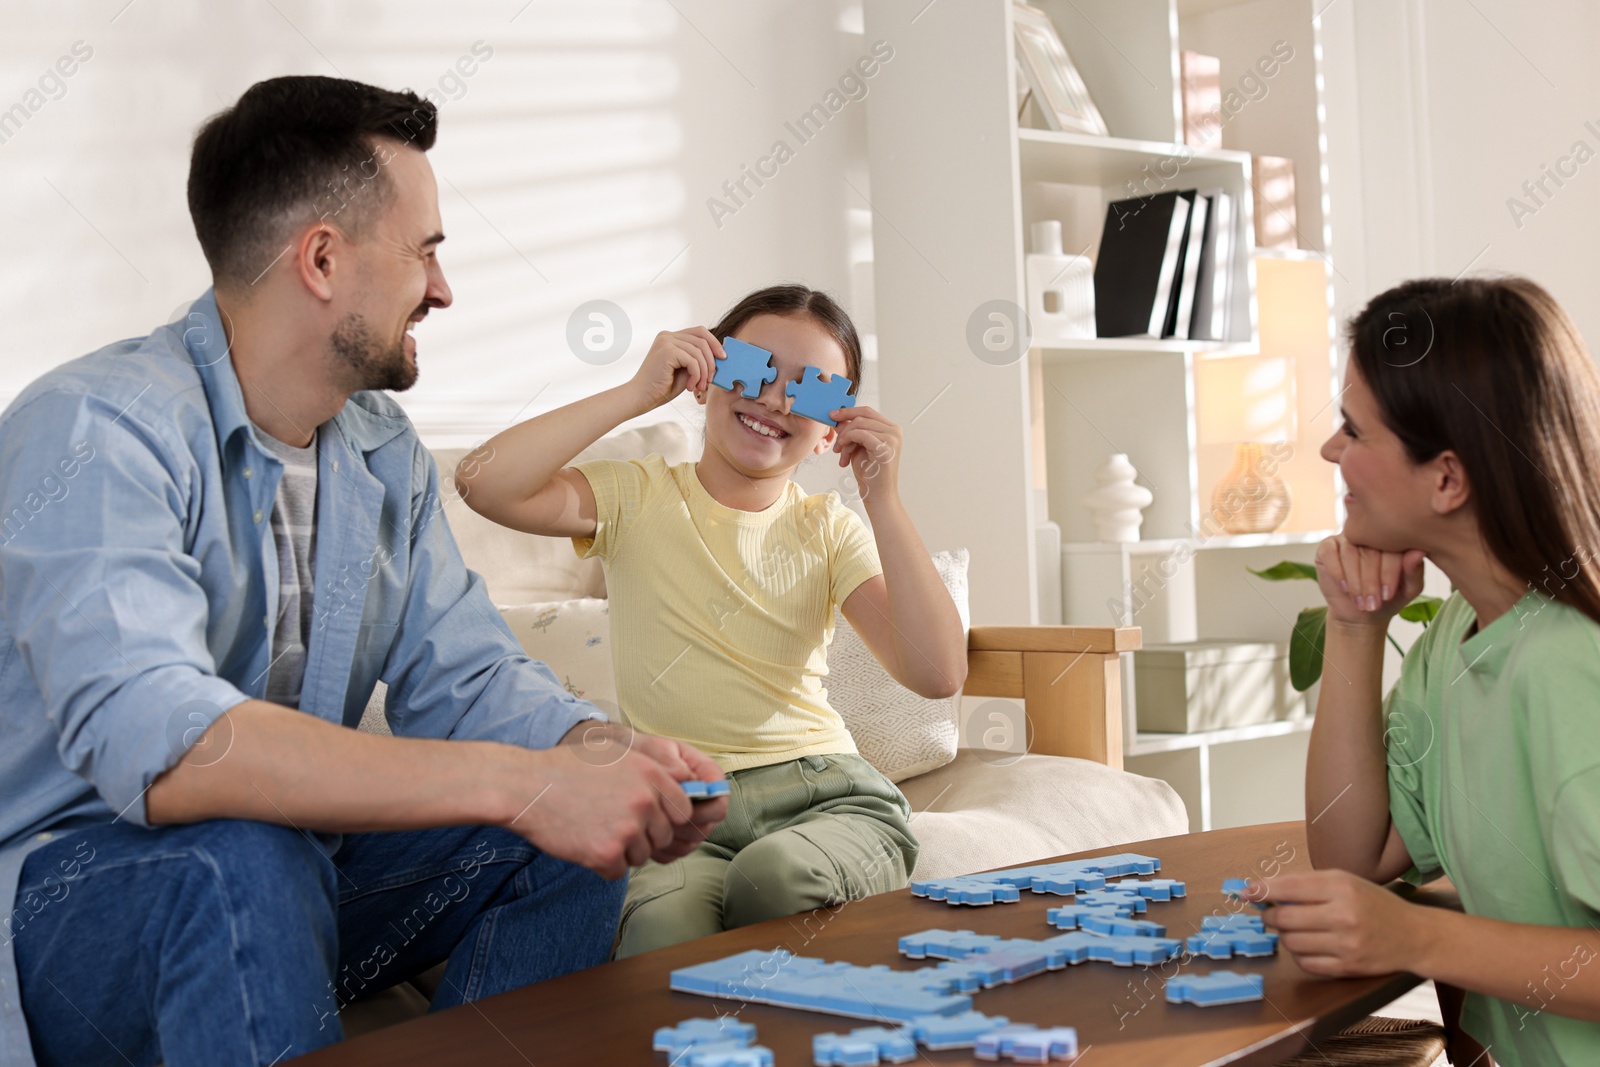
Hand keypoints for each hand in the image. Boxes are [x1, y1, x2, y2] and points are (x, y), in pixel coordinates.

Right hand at [555, 721, 727, 864]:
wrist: (526, 786)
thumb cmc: (568, 767)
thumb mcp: (617, 753)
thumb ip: (654, 767)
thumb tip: (685, 780)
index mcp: (652, 775)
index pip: (684, 810)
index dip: (668, 817)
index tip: (650, 818)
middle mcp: (645, 802)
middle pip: (664, 836)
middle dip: (644, 836)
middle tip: (613, 824)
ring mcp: (627, 829)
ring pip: (641, 856)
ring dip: (622, 851)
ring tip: (595, 829)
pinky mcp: (607, 853)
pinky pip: (618, 871)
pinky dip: (602, 865)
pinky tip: (584, 843)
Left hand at [604, 726, 729, 861]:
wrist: (617, 765)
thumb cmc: (640, 752)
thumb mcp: (653, 749)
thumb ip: (669, 762)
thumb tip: (686, 779)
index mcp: (704, 772)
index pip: (720, 794)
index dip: (707, 804)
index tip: (681, 804)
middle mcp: (703, 798)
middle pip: (709, 823)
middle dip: (685, 825)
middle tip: (659, 819)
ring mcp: (691, 819)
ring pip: (694, 841)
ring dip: (672, 839)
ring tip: (648, 826)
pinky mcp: (676, 835)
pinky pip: (677, 852)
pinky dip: (662, 849)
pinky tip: (644, 836)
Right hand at [627, 327, 723, 412]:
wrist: (641, 397)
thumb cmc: (662, 387)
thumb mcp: (685, 371)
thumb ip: (697, 360)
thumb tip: (719, 356)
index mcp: (671, 337)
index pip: (699, 332)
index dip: (714, 343)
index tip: (723, 358)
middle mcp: (667, 335)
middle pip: (702, 340)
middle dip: (711, 361)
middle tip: (711, 380)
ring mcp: (666, 341)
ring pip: (699, 352)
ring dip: (704, 372)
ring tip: (699, 387)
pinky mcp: (667, 350)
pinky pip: (693, 360)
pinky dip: (696, 375)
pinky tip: (689, 387)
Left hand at [830, 406, 901, 503]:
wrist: (878, 495)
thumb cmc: (869, 474)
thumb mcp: (857, 447)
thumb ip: (852, 432)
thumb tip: (840, 418)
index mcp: (891, 429)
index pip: (867, 412)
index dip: (848, 411)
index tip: (832, 415)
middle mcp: (895, 431)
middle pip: (862, 416)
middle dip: (844, 428)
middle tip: (836, 444)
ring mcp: (892, 438)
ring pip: (859, 425)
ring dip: (845, 439)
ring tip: (842, 455)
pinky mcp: (885, 447)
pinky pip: (860, 434)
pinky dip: (848, 441)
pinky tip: (844, 454)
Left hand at [1251, 870, 1434, 977]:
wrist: (1413, 936)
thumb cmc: (1374, 903)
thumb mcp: (1344, 881)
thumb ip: (1306, 884)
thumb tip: (1263, 890)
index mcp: (1341, 887)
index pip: (1289, 888)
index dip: (1261, 891)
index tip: (1246, 893)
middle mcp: (1343, 916)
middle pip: (1285, 918)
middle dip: (1270, 916)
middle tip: (1270, 914)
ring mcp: (1346, 945)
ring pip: (1292, 942)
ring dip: (1286, 935)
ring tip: (1296, 928)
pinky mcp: (1347, 968)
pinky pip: (1305, 963)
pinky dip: (1300, 954)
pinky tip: (1310, 945)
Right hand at [1315, 534, 1425, 626]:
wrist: (1361, 613)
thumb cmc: (1388, 598)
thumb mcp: (1408, 589)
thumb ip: (1414, 571)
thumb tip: (1419, 552)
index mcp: (1393, 538)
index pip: (1392, 547)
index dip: (1389, 572)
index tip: (1388, 595)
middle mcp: (1370, 534)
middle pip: (1370, 551)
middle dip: (1370, 581)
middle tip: (1373, 603)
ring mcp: (1348, 538)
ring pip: (1350, 553)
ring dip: (1354, 580)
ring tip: (1360, 601)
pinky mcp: (1327, 546)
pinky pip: (1330, 553)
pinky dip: (1337, 572)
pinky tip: (1344, 587)